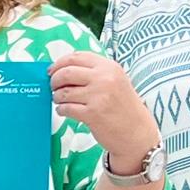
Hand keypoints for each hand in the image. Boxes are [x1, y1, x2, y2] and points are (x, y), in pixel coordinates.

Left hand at [51, 51, 157, 172]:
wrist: (137, 132)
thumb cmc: (123, 107)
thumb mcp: (115, 80)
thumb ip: (93, 72)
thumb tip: (62, 69)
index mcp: (109, 67)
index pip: (76, 57)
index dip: (60, 63)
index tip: (52, 71)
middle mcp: (105, 78)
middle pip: (66, 72)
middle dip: (54, 80)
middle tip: (53, 87)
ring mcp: (98, 96)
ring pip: (63, 92)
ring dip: (57, 97)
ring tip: (61, 101)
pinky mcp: (92, 114)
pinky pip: (66, 108)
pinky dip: (61, 109)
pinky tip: (65, 111)